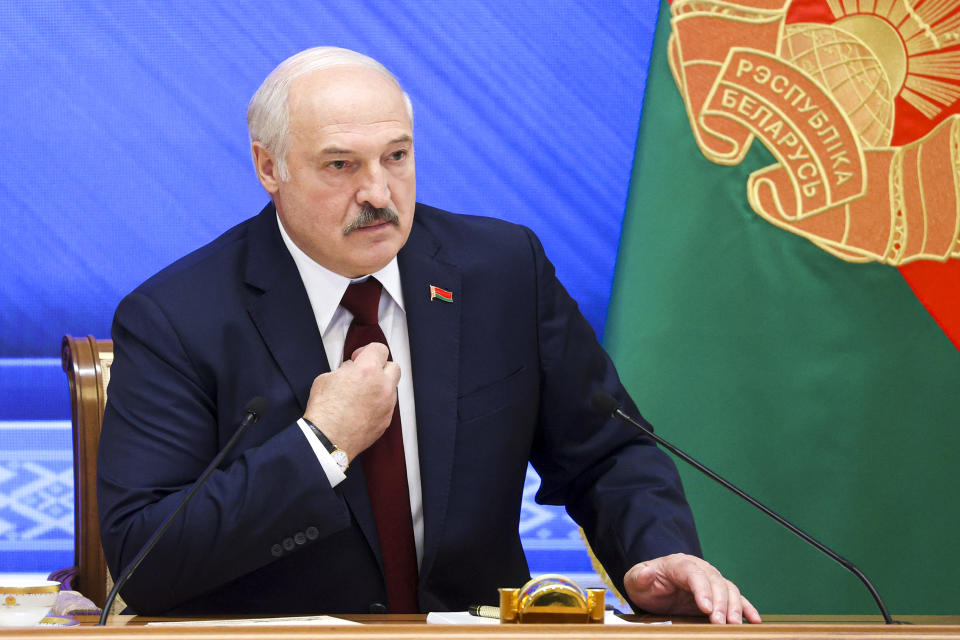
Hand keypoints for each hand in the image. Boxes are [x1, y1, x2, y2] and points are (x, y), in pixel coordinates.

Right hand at [302, 342, 399, 458]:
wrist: (327, 441)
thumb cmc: (324, 412)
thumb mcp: (326, 378)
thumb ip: (344, 370)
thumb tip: (349, 370)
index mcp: (367, 371)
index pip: (379, 349)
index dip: (367, 351)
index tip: (360, 358)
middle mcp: (382, 386)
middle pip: (393, 366)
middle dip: (380, 367)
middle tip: (365, 373)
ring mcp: (387, 405)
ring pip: (391, 388)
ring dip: (380, 386)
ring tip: (361, 394)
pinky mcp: (386, 420)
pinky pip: (387, 406)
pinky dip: (378, 404)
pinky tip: (362, 408)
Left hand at [623, 553, 759, 623]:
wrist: (653, 586)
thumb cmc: (646, 584)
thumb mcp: (636, 580)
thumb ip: (640, 577)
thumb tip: (647, 572)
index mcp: (678, 564)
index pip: (693, 573)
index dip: (702, 589)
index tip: (706, 608)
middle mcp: (699, 569)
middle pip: (715, 582)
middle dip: (719, 603)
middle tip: (719, 622)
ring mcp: (710, 580)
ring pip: (728, 589)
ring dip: (733, 607)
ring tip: (732, 625)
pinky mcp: (717, 594)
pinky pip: (736, 598)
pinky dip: (746, 608)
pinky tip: (753, 620)